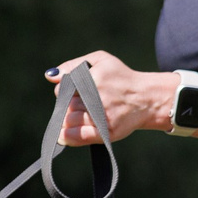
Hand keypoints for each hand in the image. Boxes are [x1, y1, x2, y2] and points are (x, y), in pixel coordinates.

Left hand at [45, 50, 171, 144]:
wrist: (148, 99)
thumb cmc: (121, 78)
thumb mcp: (101, 60)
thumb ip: (73, 65)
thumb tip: (50, 76)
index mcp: (95, 78)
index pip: (63, 89)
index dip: (66, 91)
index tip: (76, 91)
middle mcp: (98, 98)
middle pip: (65, 106)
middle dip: (70, 106)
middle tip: (85, 104)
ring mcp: (103, 116)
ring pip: (70, 121)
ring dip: (70, 120)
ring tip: (85, 115)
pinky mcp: (107, 132)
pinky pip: (78, 137)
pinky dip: (68, 136)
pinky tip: (64, 134)